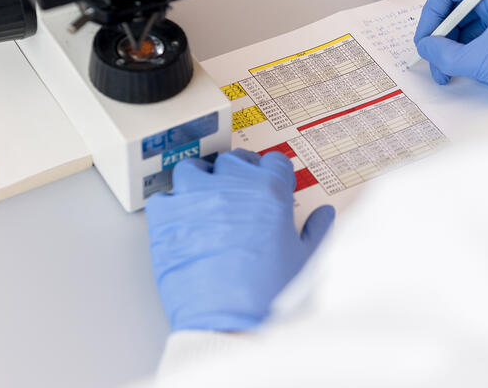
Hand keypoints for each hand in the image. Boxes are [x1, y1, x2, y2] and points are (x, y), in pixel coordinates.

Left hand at [146, 149, 335, 331]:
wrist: (229, 326)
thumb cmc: (268, 298)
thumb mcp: (305, 261)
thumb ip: (316, 231)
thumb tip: (323, 216)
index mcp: (269, 191)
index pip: (273, 161)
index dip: (274, 173)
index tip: (271, 184)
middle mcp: (230, 187)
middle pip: (233, 161)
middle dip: (239, 175)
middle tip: (240, 195)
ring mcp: (195, 199)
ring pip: (194, 170)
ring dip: (201, 181)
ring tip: (206, 202)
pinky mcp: (166, 219)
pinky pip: (164, 197)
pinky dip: (172, 207)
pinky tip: (182, 222)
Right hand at [414, 0, 487, 97]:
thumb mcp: (485, 60)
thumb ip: (447, 55)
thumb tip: (428, 48)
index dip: (432, 12)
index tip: (427, 38)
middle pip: (458, 5)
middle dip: (442, 34)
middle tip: (435, 60)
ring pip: (471, 22)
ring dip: (455, 46)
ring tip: (449, 71)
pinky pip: (486, 32)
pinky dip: (472, 50)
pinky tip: (466, 68)